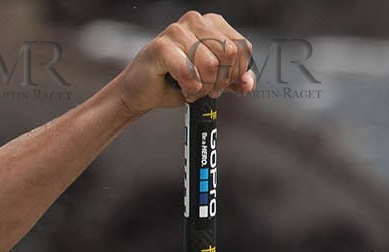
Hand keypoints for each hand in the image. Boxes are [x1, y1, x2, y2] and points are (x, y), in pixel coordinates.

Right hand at [111, 11, 256, 115]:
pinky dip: (190, 90)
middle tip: (207, 91)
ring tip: (192, 91)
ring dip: (203, 88)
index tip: (222, 85)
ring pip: (210, 65)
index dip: (237, 73)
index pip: (242, 47)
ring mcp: (177, 31)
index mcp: (212, 23)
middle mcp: (196, 20)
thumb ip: (232, 80)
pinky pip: (189, 74)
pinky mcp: (161, 47)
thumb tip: (249, 84)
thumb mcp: (210, 81)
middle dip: (221, 81)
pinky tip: (182, 90)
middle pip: (229, 54)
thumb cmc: (173, 82)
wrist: (139, 92)